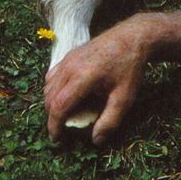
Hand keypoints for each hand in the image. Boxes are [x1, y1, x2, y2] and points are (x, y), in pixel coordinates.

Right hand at [44, 17, 151, 144]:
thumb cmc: (130, 67)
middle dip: (52, 116)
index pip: (59, 105)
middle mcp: (71, 66)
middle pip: (50, 97)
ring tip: (64, 114)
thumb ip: (110, 121)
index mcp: (83, 77)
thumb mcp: (125, 97)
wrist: (132, 38)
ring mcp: (68, 58)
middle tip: (62, 129)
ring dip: (51, 102)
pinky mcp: (69, 54)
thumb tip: (96, 141)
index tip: (56, 138)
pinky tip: (65, 96)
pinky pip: (53, 75)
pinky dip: (53, 88)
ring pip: (48, 85)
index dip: (54, 125)